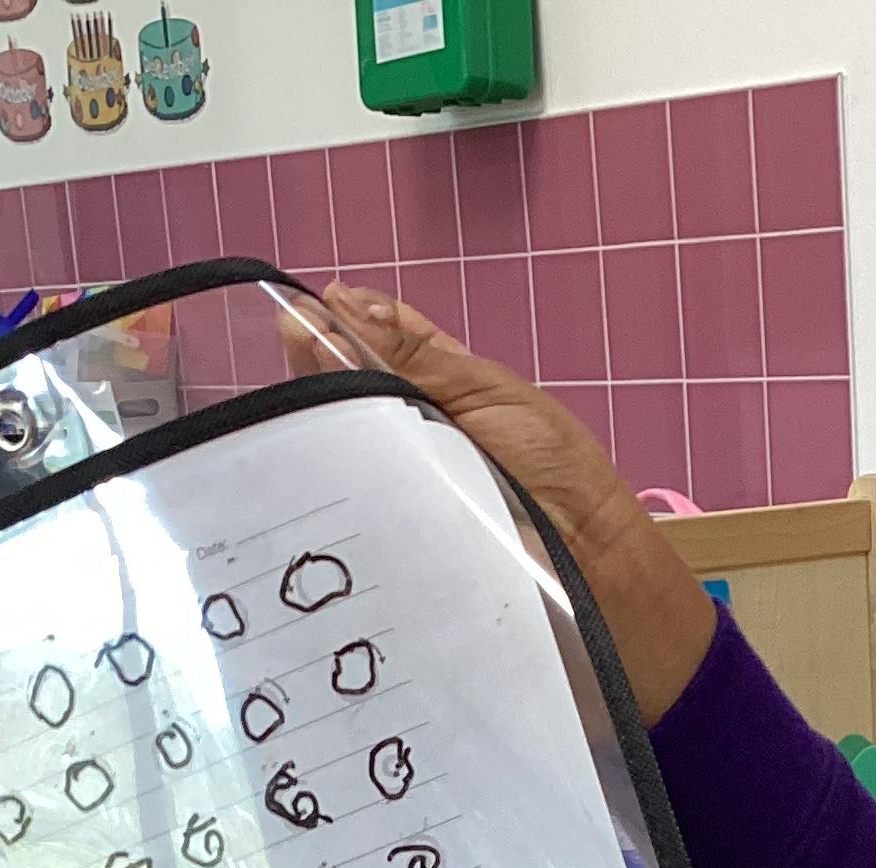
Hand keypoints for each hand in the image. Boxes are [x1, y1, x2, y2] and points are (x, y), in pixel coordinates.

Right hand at [281, 280, 718, 717]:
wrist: (586, 558)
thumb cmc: (554, 470)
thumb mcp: (489, 396)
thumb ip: (416, 358)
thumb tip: (345, 302)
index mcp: (446, 387)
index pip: (382, 343)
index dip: (344, 323)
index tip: (305, 307)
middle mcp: (416, 431)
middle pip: (351, 392)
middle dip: (317, 364)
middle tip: (289, 338)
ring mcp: (401, 481)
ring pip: (343, 446)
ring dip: (315, 417)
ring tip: (288, 383)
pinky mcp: (395, 529)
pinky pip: (352, 502)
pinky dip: (326, 480)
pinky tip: (297, 452)